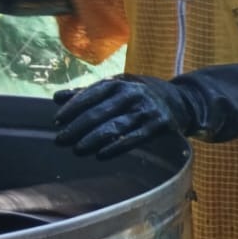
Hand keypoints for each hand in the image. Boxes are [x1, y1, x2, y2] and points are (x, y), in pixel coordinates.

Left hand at [55, 75, 195, 160]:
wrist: (181, 101)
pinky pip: (133, 139)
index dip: (72, 109)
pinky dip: (116, 148)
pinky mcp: (158, 125)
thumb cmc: (140, 95)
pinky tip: (101, 155)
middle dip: (77, 128)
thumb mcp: (117, 87)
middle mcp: (133, 94)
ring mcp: (146, 110)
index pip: (90, 94)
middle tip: (61, 141)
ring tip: (77, 150)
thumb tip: (56, 98)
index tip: (57, 122)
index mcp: (119, 83)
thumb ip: (87, 93)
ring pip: (114, 127)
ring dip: (93, 140)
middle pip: (99, 113)